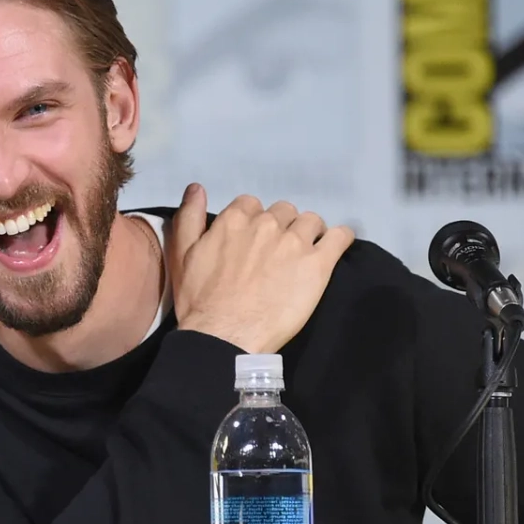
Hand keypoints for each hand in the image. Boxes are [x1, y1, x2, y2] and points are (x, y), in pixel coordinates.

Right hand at [167, 185, 353, 353]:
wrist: (224, 336)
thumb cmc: (200, 301)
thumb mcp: (182, 256)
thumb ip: (189, 217)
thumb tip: (197, 188)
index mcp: (235, 221)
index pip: (252, 204)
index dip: (253, 221)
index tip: (253, 241)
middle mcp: (267, 225)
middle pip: (284, 211)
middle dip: (281, 227)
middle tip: (276, 254)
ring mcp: (295, 243)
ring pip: (312, 222)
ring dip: (309, 234)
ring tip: (302, 257)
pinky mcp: (318, 265)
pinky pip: (340, 237)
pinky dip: (340, 238)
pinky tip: (333, 248)